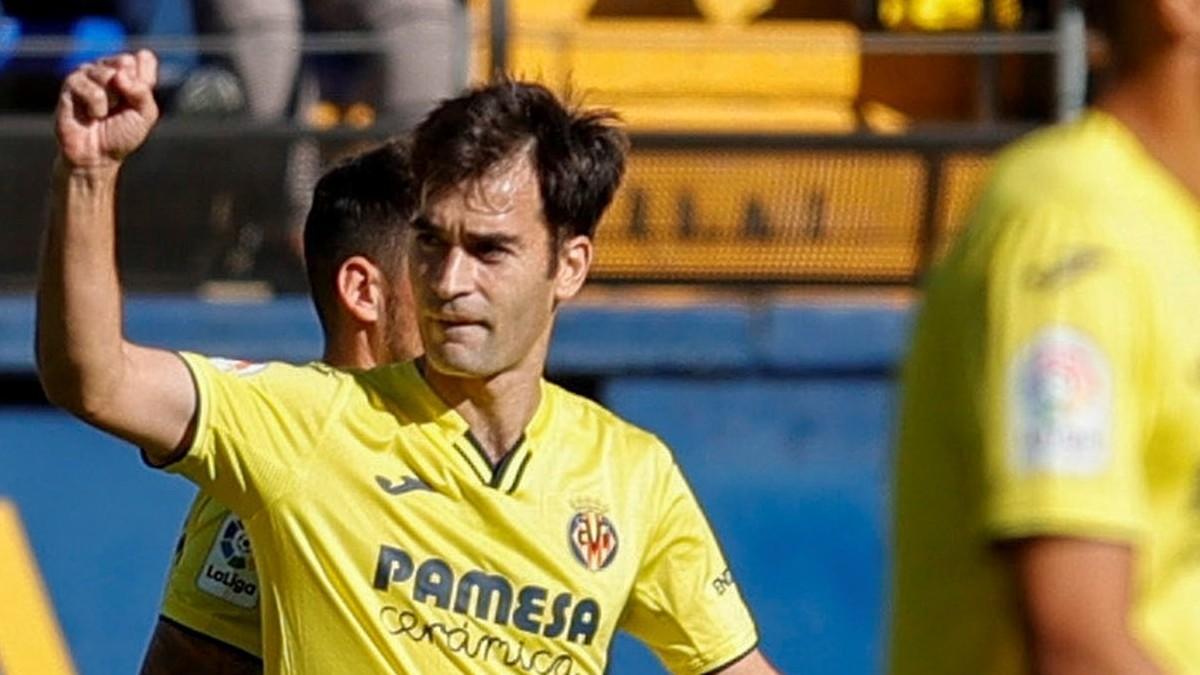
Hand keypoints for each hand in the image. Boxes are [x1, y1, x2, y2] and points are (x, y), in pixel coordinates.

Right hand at [55, 50, 158, 171]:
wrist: (97, 156)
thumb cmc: (121, 135)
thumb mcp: (145, 115)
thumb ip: (142, 91)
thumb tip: (120, 74)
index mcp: (129, 74)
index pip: (144, 59)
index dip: (145, 81)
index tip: (138, 99)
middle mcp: (108, 69)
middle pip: (125, 61)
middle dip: (128, 90)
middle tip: (120, 107)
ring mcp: (88, 75)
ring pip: (107, 73)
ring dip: (112, 99)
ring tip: (105, 113)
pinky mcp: (70, 84)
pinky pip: (89, 88)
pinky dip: (96, 106)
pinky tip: (92, 115)